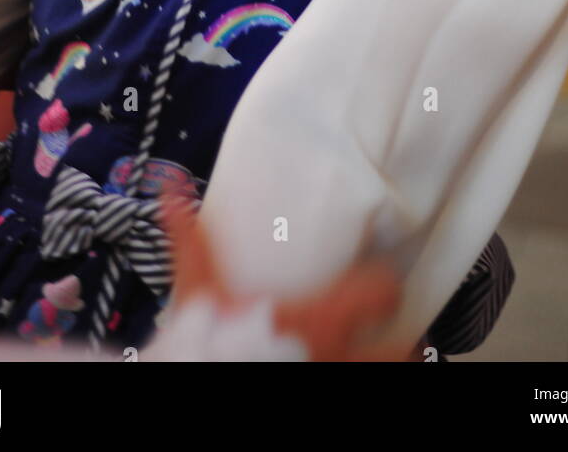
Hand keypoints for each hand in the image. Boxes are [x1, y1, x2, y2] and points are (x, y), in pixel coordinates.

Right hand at [158, 180, 411, 361]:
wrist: (212, 380)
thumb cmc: (212, 339)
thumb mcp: (198, 286)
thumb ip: (189, 237)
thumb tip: (169, 182)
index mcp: (321, 315)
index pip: (383, 291)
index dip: (384, 286)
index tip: (379, 281)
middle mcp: (339, 350)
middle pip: (398, 347)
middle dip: (397, 339)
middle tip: (392, 329)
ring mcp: (337, 372)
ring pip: (392, 365)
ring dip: (391, 357)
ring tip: (390, 350)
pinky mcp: (334, 384)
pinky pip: (367, 377)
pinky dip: (372, 365)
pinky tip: (366, 361)